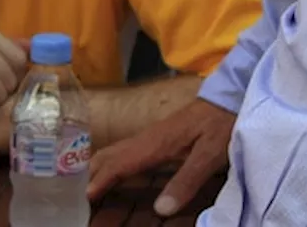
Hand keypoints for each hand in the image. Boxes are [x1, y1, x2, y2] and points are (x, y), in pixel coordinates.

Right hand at [86, 98, 234, 216]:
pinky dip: (111, 163)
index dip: (100, 181)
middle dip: (90, 174)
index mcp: (155, 144)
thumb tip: (160, 210)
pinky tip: (113, 172)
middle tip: (75, 195)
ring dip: (98, 168)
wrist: (230, 97)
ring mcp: (150, 137)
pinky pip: (125, 152)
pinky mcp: (157, 138)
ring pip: (115, 152)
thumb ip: (186, 181)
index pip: (119, 164)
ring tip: (85, 186)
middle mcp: (147, 139)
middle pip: (110, 156)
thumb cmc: (221, 124)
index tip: (83, 197)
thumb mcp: (210, 155)